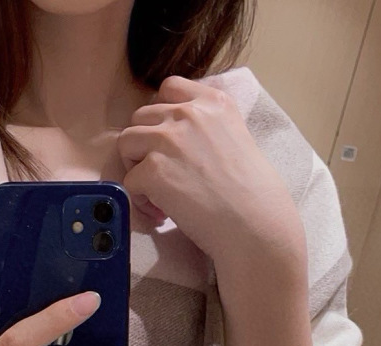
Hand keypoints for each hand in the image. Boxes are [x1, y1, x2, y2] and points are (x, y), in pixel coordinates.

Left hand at [119, 76, 305, 272]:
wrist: (253, 223)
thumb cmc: (251, 192)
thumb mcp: (236, 137)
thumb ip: (205, 128)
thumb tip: (177, 135)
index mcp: (213, 102)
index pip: (169, 88)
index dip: (160, 116)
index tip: (167, 141)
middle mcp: (188, 113)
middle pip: (141, 117)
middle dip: (145, 145)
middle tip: (161, 174)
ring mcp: (168, 139)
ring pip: (126, 143)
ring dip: (136, 167)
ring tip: (156, 192)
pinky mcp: (153, 170)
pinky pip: (128, 180)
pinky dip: (140, 200)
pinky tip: (162, 213)